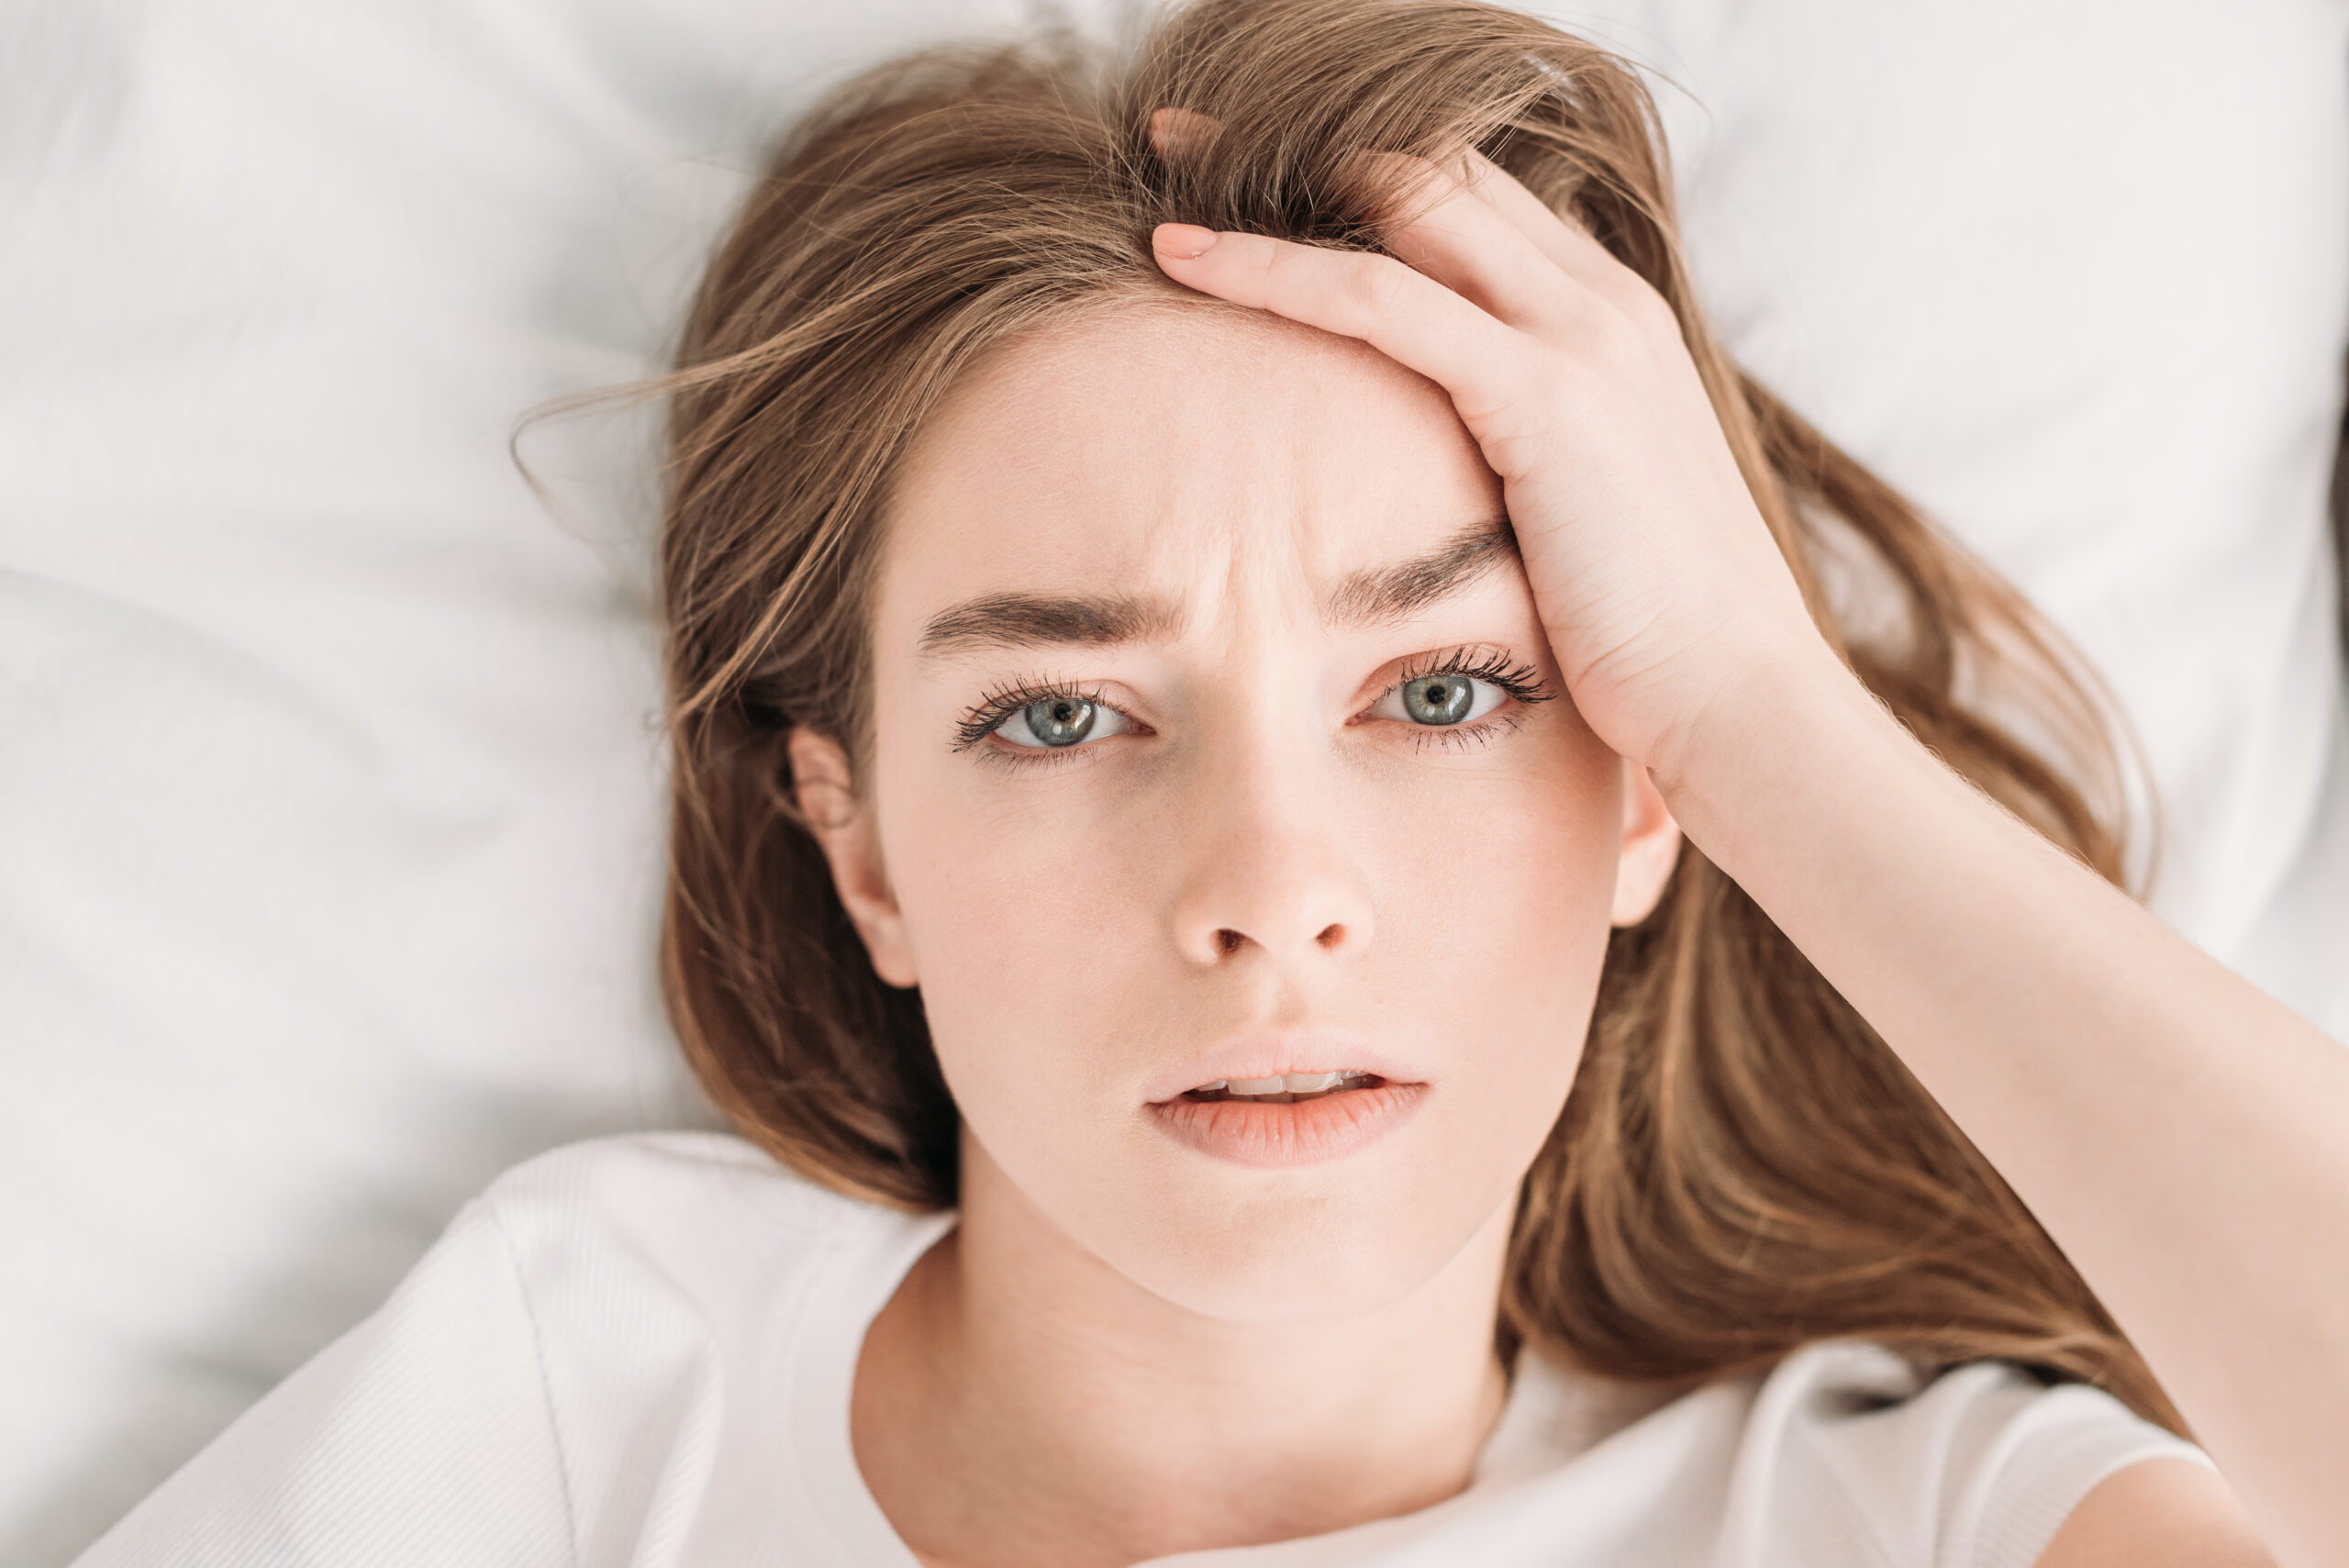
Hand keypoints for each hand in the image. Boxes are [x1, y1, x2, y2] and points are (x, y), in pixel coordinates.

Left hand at [1149, 147, 1829, 780]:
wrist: (1742, 698)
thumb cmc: (1656, 639)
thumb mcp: (1584, 520)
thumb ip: (1522, 466)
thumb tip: (1442, 490)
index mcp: (1613, 320)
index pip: (1473, 202)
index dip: (1361, 175)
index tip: (1255, 178)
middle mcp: (1602, 300)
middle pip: (1434, 170)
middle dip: (1305, 142)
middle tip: (1185, 133)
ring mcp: (1582, 336)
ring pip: (1404, 203)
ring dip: (1272, 182)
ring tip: (1164, 160)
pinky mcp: (1547, 393)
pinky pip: (1382, 296)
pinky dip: (1275, 266)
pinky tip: (1186, 258)